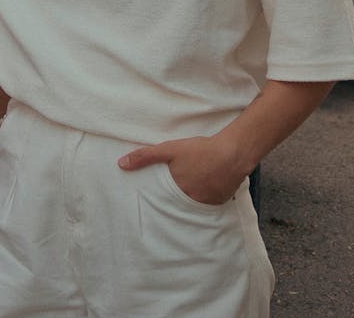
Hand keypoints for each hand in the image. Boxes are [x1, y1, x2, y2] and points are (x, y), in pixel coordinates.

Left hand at [118, 133, 247, 204]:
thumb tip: (121, 164)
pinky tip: (207, 187)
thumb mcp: (169, 150)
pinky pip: (210, 203)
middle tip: (174, 194)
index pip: (163, 200)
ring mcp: (207, 203)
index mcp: (176, 191)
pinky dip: (207, 196)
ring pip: (195, 203)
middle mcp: (191, 201)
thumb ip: (145, 157)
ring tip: (191, 189)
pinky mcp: (221, 201)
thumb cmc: (199, 151)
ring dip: (192, 197)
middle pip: (179, 202)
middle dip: (176, 199)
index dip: (160, 198)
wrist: (232, 154)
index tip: (154, 201)